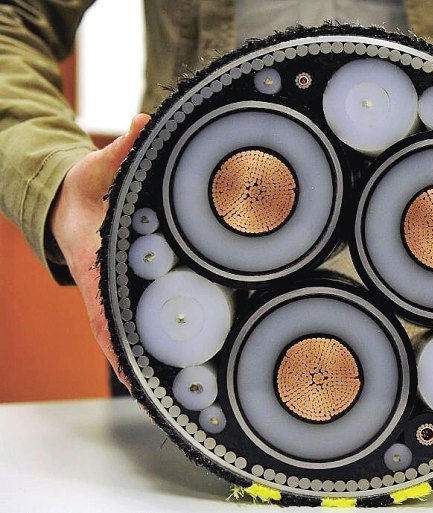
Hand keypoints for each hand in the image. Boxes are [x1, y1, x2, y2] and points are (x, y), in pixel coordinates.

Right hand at [50, 114, 150, 385]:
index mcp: (95, 265)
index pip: (104, 309)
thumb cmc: (84, 190)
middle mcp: (103, 289)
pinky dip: (152, 352)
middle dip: (144, 366)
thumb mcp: (98, 167)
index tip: (135, 372)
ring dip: (151, 366)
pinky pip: (139, 328)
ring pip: (131, 340)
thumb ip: (122, 149)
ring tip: (183, 397)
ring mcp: (114, 297)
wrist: (73, 205)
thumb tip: (143, 124)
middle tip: (177, 394)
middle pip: (121, 337)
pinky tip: (172, 374)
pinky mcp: (125, 296)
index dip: (119, 341)